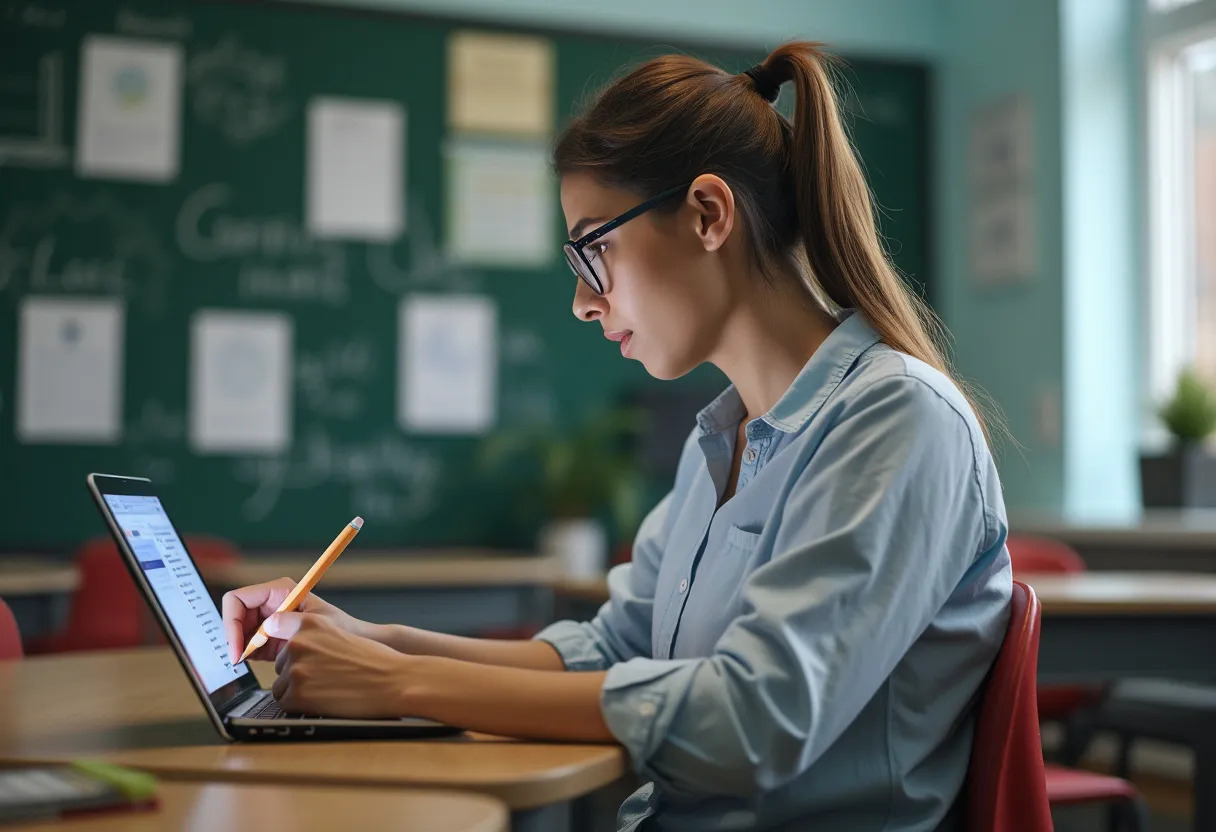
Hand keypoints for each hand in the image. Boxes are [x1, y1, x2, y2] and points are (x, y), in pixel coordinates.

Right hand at [221, 577, 370, 663]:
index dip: (231, 622)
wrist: (358, 645)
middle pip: (235, 616)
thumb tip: (264, 629)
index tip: (238, 647)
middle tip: (238, 660)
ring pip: (238, 632)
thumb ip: (288, 626)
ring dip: (239, 647)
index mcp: (279, 590)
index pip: (237, 599)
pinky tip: (253, 664)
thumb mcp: (314, 626)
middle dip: (233, 637)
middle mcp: (271, 602)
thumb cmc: (343, 630)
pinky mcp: (270, 638)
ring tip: (246, 663)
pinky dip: (246, 654)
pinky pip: (248, 644)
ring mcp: (269, 620)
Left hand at [269, 613, 411, 718]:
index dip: (276, 638)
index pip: (274, 625)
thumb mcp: (339, 634)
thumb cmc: (373, 660)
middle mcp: (299, 642)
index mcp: (310, 623)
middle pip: (280, 661)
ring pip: (281, 683)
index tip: (281, 647)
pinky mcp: (297, 694)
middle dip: (295, 670)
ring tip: (327, 688)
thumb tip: (287, 646)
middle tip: (324, 675)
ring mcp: (296, 669)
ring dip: (298, 688)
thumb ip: (312, 635)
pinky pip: (285, 702)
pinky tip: (323, 699)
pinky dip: (300, 704)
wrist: (392, 682)